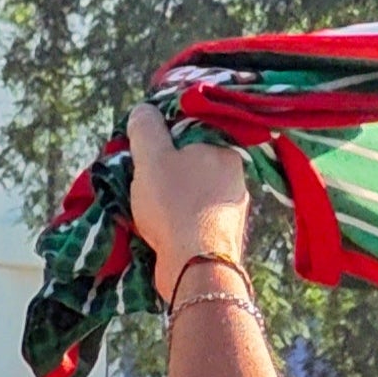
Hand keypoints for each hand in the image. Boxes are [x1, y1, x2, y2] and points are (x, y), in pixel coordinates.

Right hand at [128, 103, 249, 301]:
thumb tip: (143, 110)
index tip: (142, 154)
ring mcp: (233, 209)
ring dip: (174, 199)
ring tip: (150, 210)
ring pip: (195, 193)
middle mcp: (236, 176)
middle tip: (141, 183)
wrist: (196, 266)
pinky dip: (180, 221)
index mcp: (223, 149)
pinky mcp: (224, 236)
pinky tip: (164, 230)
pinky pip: (197, 219)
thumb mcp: (151, 158)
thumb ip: (146, 129)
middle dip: (168, 171)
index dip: (162, 140)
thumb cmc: (174, 204)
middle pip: (192, 164)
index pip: (190, 132)